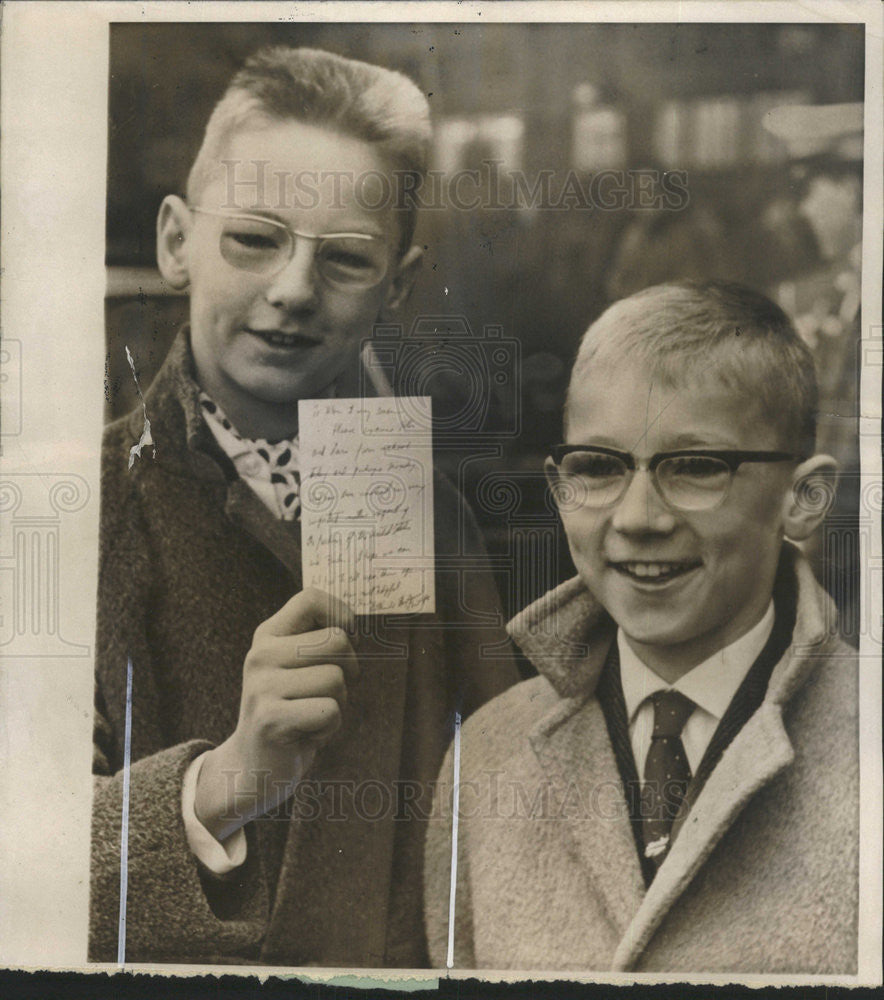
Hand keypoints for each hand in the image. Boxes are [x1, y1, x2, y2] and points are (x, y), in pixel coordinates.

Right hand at [194, 588, 356, 839]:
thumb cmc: (291, 710)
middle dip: (348, 670)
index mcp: (268, 635)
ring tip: (311, 715)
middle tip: (328, 692)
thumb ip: (317, 640)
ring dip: (338, 703)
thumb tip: (353, 626)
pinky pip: (330, 711)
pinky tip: (307, 734)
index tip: (346, 640)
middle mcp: (260, 655)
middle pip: (336, 641)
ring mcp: (262, 687)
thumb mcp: (296, 666)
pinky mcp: (270, 720)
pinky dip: (330, 728)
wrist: (252, 765)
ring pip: (336, 679)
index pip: (310, 599)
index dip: (341, 615)